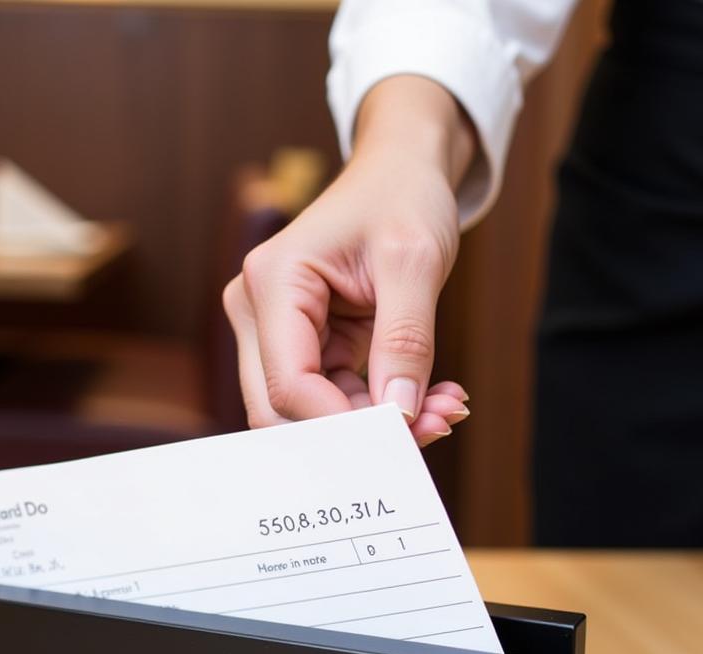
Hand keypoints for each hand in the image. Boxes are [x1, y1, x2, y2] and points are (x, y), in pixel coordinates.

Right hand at [223, 76, 475, 445]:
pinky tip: (429, 395)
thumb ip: (406, 339)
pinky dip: (379, 407)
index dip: (343, 422)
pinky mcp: (302, 346)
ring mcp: (274, 332)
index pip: (290, 383)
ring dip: (375, 423)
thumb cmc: (401, 197)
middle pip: (282, 410)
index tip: (408, 432)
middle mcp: (257, 311)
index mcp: (273, 281)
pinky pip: (332, 399)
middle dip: (355, 431)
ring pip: (309, 413)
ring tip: (445, 407)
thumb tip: (400, 415)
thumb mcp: (415, 260)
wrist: (399, 172)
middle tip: (433, 428)